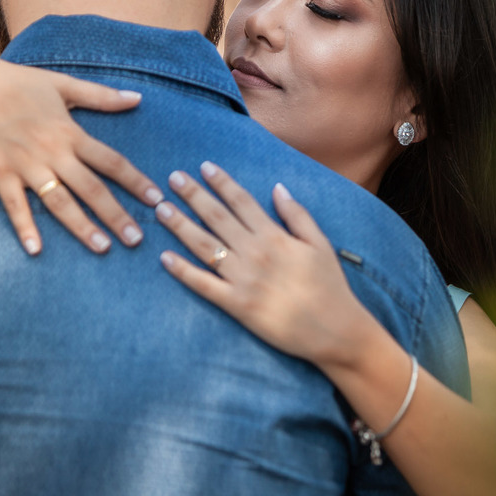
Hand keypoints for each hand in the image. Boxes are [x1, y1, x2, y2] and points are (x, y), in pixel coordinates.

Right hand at [0, 52, 163, 254]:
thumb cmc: (17, 82)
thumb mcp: (63, 84)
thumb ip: (101, 96)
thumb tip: (137, 98)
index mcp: (70, 132)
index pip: (111, 161)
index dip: (135, 181)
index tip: (156, 199)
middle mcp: (52, 152)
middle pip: (91, 189)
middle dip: (116, 215)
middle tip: (137, 240)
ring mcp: (25, 165)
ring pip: (59, 202)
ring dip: (81, 226)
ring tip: (102, 247)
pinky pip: (14, 206)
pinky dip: (25, 228)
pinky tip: (36, 250)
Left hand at [155, 162, 379, 368]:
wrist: (334, 329)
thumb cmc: (330, 286)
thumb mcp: (320, 243)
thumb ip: (297, 214)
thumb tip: (277, 188)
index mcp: (274, 236)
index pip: (241, 201)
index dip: (221, 182)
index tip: (204, 166)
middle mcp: (255, 252)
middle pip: (217, 217)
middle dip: (193, 195)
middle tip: (173, 178)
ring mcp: (243, 279)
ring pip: (204, 246)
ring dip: (180, 225)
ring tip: (161, 208)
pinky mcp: (237, 305)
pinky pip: (204, 285)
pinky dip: (183, 271)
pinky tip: (165, 258)